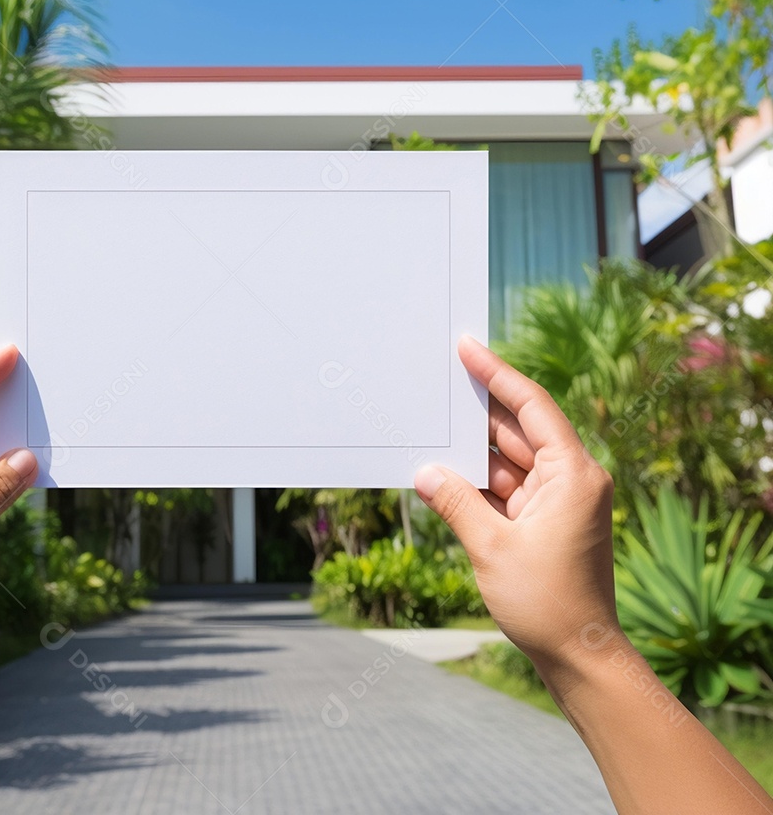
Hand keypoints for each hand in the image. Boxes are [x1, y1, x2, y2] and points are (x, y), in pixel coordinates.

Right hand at [414, 336, 617, 669]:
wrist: (579, 656)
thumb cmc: (547, 604)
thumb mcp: (491, 547)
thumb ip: (455, 502)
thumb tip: (424, 472)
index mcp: (573, 474)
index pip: (532, 406)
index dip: (498, 374)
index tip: (468, 347)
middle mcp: (570, 479)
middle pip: (518, 429)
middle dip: (477, 412)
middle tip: (438, 383)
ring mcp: (558, 500)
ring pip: (508, 458)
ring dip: (472, 451)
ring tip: (430, 428)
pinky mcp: (544, 520)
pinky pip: (506, 485)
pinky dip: (477, 479)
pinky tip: (444, 471)